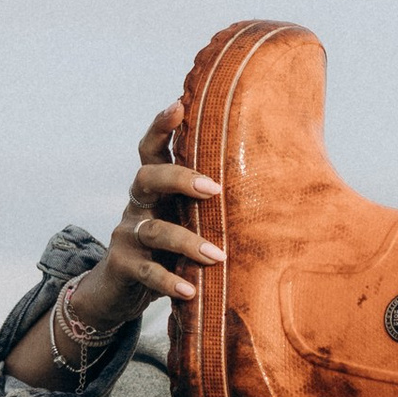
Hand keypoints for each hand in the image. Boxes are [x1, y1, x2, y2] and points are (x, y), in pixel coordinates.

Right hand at [65, 103, 226, 335]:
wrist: (120, 291)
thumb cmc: (167, 250)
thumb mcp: (186, 223)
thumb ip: (211, 207)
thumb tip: (277, 190)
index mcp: (155, 190)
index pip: (152, 150)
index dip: (161, 126)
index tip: (178, 104)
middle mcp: (138, 205)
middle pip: (147, 177)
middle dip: (179, 178)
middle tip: (214, 188)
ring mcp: (127, 235)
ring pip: (154, 229)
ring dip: (187, 241)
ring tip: (217, 255)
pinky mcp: (123, 266)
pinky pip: (147, 271)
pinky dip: (170, 281)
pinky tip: (190, 291)